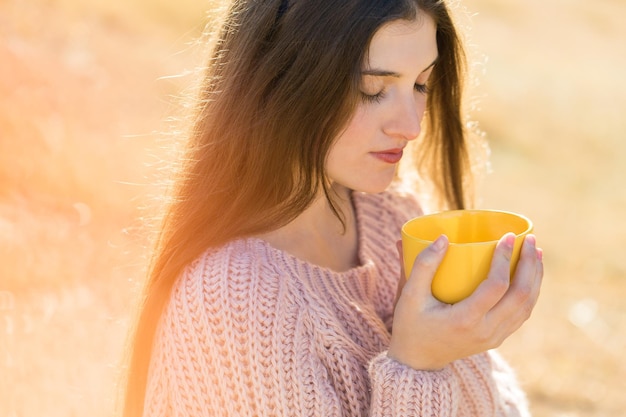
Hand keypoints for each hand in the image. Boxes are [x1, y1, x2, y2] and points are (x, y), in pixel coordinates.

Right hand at [388, 233, 542, 370]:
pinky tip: (529, 274)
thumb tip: (443, 238)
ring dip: (535, 277)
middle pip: (521, 295)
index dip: (504, 259)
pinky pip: (521, 314)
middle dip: (529, 264)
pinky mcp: (496, 338)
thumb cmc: (410, 325)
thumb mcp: (409, 295)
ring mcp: (494, 337)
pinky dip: (530, 292)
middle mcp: (485, 331)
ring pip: (527, 306)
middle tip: (529, 239)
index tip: (508, 237)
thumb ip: (423, 265)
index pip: (496, 286)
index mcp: (465, 320)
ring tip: (535, 252)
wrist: (416, 361)